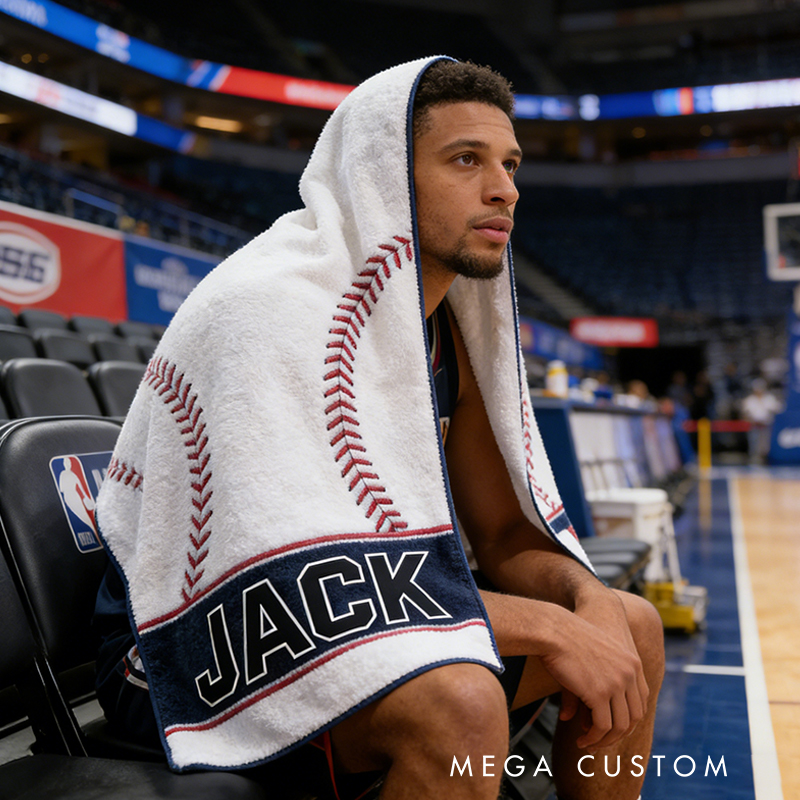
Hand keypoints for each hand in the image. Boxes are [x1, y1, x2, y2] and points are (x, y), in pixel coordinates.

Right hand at [538, 601, 647, 752]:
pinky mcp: (600, 692)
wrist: (553, 628)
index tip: (610, 728)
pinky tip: (581, 740)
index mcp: (632, 662)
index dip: (626, 719)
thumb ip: (585, 690)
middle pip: (634, 717)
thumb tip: (569, 718)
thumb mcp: (585, 663)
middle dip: (617, 734)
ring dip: (604, 741)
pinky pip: (602, 726)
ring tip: (587, 744)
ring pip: (620, 726)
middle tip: (599, 741)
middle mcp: (630, 673)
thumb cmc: (564, 640)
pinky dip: (594, 739)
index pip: (639, 702)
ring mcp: (617, 683)